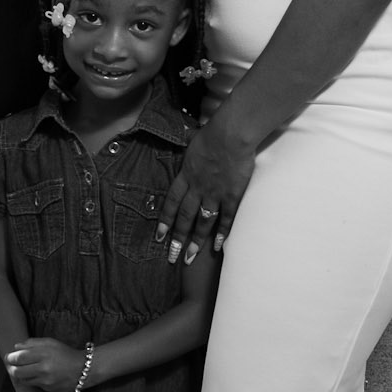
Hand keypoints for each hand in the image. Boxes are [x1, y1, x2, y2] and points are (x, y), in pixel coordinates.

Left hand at [6, 337, 83, 391]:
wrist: (83, 369)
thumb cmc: (65, 353)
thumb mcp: (50, 343)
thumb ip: (32, 343)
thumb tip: (15, 347)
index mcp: (44, 354)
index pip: (19, 357)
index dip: (11, 357)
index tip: (10, 357)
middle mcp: (44, 368)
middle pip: (17, 371)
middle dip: (12, 368)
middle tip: (13, 365)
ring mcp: (46, 381)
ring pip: (24, 380)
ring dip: (22, 375)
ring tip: (26, 370)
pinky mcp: (49, 390)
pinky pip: (35, 385)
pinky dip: (33, 381)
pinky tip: (38, 376)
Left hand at [157, 107, 256, 264]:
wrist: (230, 135)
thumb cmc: (213, 133)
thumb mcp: (193, 142)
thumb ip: (191, 152)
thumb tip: (189, 144)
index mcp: (186, 175)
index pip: (171, 202)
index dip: (165, 220)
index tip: (159, 236)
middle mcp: (197, 188)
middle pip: (184, 217)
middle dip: (177, 238)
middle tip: (171, 256)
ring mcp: (214, 193)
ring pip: (202, 222)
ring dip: (195, 241)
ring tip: (190, 257)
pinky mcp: (231, 195)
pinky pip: (226, 218)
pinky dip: (221, 233)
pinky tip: (217, 246)